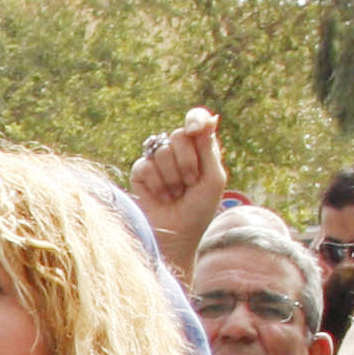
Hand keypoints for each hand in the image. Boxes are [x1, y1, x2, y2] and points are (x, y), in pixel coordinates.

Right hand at [129, 108, 227, 264]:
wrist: (177, 234)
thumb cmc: (199, 209)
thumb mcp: (213, 179)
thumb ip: (209, 149)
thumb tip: (209, 119)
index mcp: (199, 148)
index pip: (196, 120)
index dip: (195, 119)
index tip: (195, 130)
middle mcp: (177, 151)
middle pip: (179, 135)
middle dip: (187, 162)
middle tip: (191, 183)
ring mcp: (157, 160)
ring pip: (162, 151)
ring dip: (173, 178)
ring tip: (176, 194)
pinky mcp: (140, 172)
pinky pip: (145, 165)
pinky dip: (157, 184)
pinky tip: (162, 197)